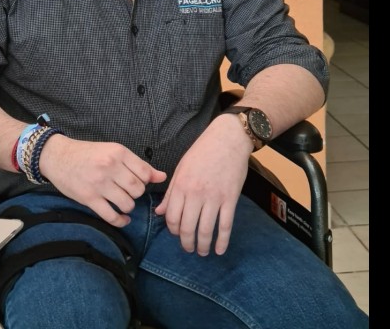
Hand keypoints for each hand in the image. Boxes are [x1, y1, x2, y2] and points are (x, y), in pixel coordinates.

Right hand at [39, 135, 166, 227]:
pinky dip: (120, 221)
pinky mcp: (89, 198)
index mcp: (118, 153)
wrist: (58, 157)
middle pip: (138, 189)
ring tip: (122, 202)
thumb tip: (162, 177)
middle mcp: (110, 167)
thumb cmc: (87, 154)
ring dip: (128, 206)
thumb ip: (138, 164)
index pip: (145, 173)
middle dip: (136, 194)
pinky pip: (111, 216)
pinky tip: (122, 219)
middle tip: (128, 192)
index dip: (145, 181)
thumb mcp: (113, 151)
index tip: (138, 182)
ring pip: (127, 203)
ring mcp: (99, 184)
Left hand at [154, 115, 251, 255]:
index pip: (172, 217)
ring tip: (203, 252)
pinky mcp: (230, 199)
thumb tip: (159, 212)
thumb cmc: (202, 151)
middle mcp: (195, 194)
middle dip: (187, 243)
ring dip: (203, 245)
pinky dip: (222, 241)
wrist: (227, 139)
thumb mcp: (181, 169)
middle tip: (189, 249)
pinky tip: (220, 250)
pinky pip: (225, 225)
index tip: (177, 234)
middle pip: (187, 228)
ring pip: (205, 230)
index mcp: (181, 186)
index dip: (173, 230)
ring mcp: (214, 198)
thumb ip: (171, 193)